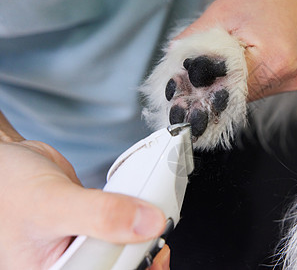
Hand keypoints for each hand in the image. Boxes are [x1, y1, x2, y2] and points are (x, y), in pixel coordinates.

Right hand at [0, 113, 168, 268]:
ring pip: (125, 254)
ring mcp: (85, 250)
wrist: (11, 163)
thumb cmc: (10, 186)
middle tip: (158, 239)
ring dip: (144, 240)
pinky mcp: (97, 231)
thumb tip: (146, 224)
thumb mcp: (52, 202)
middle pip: (119, 268)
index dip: (135, 269)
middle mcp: (70, 266)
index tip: (156, 254)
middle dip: (143, 256)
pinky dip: (138, 223)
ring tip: (151, 224)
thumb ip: (100, 214)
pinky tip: (142, 216)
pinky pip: (125, 233)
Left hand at [177, 0, 296, 100]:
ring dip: (233, 82)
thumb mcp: (220, 13)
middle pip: (239, 96)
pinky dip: (249, 76)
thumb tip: (175, 73)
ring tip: (228, 58)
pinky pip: (265, 85)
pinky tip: (247, 58)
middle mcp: (292, 74)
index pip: (229, 91)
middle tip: (199, 74)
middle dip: (217, 86)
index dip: (204, 90)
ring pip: (251, 93)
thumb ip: (194, 45)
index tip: (185, 95)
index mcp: (276, 60)